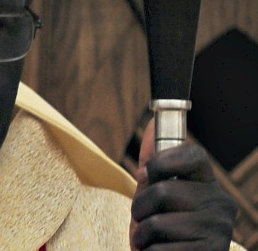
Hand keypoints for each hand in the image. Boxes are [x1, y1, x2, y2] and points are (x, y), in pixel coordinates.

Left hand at [129, 119, 237, 249]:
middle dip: (139, 208)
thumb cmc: (163, 226)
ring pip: (157, 223)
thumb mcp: (154, 192)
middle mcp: (221, 203)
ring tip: (150, 239)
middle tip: (143, 219)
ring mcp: (218, 230)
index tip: (144, 175)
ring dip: (141, 235)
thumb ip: (153, 163)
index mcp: (208, 182)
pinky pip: (160, 249)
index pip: (193, 154)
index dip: (162, 161)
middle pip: (163, 191)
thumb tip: (151, 122)